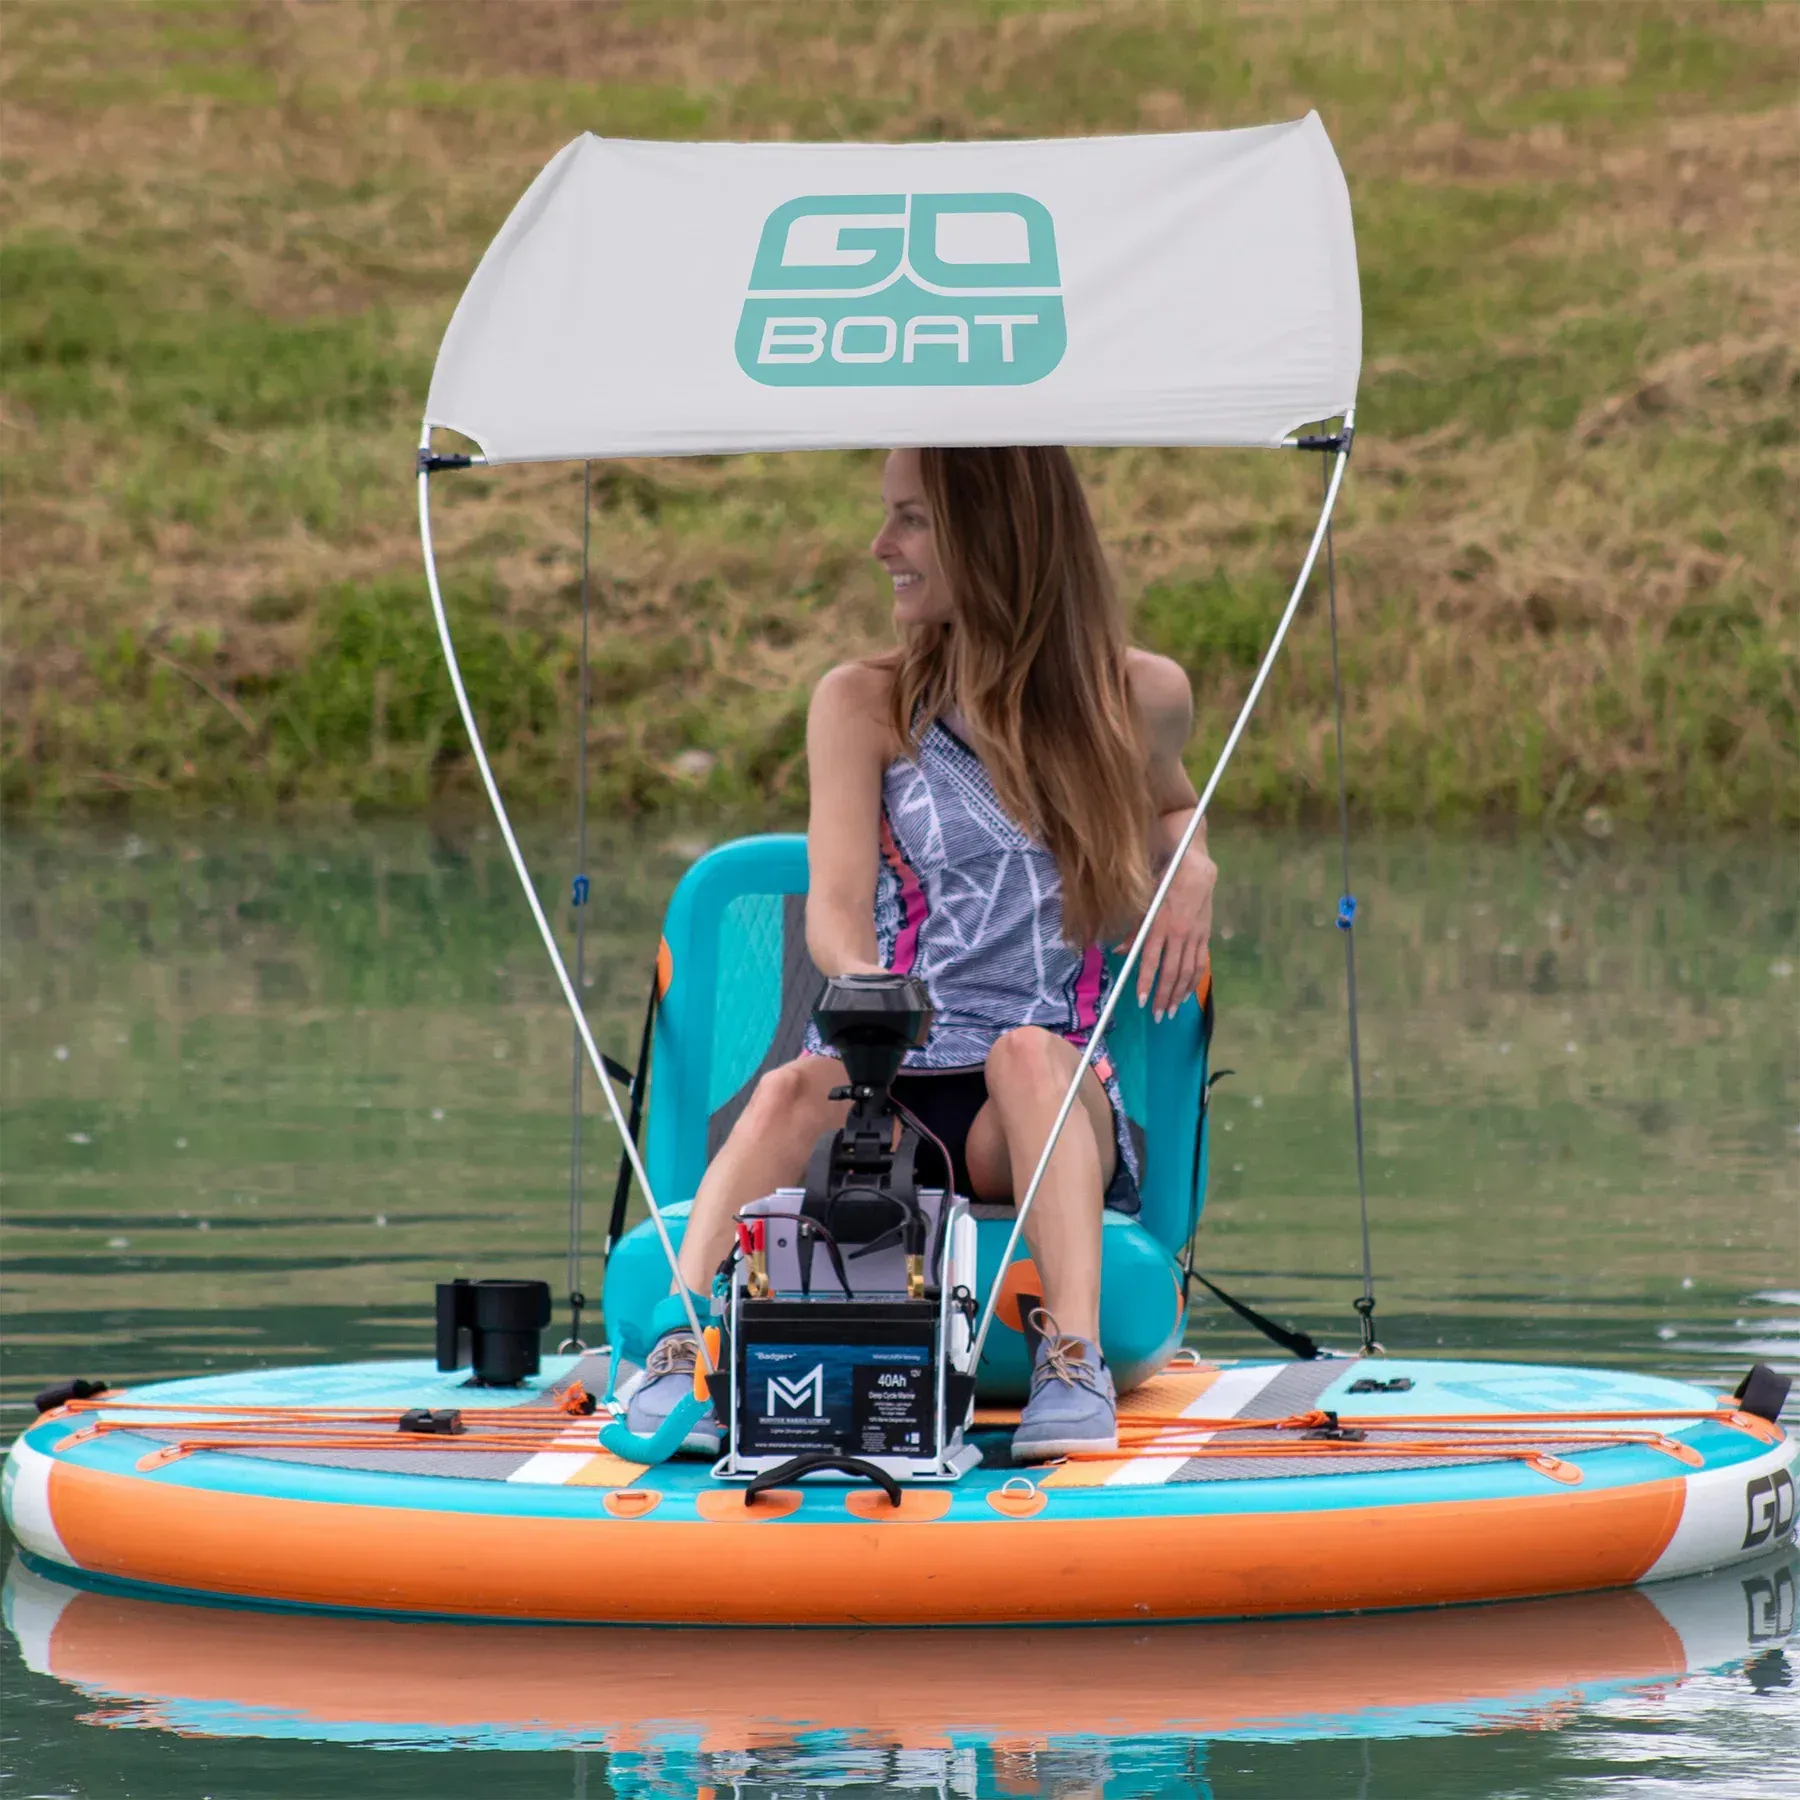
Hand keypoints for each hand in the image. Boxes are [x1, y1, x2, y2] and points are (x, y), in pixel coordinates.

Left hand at [1126, 845, 1215, 1021]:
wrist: (1195, 870)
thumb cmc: (1162, 884)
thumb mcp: (1144, 904)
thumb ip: (1134, 930)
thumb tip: (1119, 952)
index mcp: (1160, 926)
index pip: (1151, 961)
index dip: (1145, 982)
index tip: (1140, 1001)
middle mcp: (1178, 935)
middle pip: (1170, 972)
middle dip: (1162, 996)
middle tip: (1157, 1016)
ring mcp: (1194, 937)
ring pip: (1187, 972)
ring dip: (1178, 995)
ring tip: (1171, 1011)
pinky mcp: (1205, 937)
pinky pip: (1200, 964)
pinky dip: (1193, 981)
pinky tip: (1187, 994)